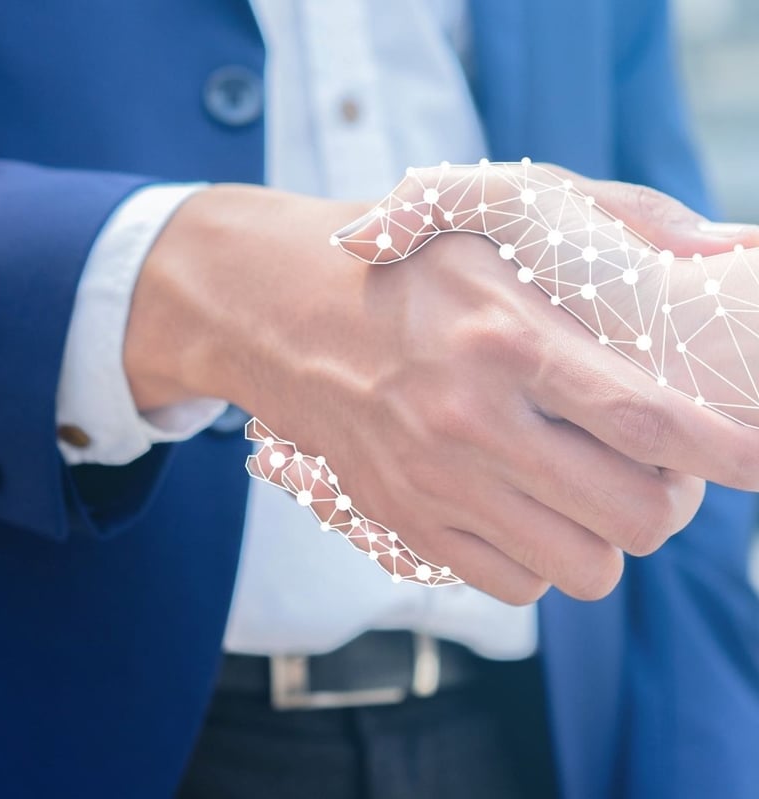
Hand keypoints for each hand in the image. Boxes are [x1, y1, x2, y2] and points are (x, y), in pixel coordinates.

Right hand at [123, 176, 758, 604]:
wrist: (285, 312)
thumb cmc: (405, 263)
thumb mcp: (504, 217)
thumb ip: (624, 224)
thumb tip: (729, 254)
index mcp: (503, 339)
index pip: (645, 419)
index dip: (727, 450)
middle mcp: (468, 423)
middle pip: (629, 515)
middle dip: (670, 501)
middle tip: (656, 466)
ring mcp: (433, 485)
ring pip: (580, 569)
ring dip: (608, 535)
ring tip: (590, 489)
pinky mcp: (406, 522)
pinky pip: (515, 586)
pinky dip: (545, 557)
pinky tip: (530, 505)